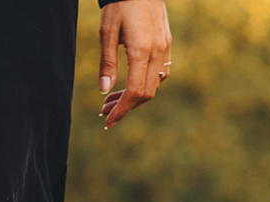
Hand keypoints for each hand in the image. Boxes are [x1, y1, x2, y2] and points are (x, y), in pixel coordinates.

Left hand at [99, 0, 172, 129]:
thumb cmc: (119, 6)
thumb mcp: (107, 33)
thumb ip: (107, 62)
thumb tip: (103, 90)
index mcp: (142, 50)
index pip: (135, 91)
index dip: (122, 110)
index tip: (108, 121)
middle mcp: (158, 51)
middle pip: (147, 92)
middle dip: (126, 107)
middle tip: (104, 111)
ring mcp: (165, 46)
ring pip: (155, 84)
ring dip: (134, 97)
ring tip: (111, 99)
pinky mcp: (166, 42)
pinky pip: (160, 71)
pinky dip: (145, 83)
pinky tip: (128, 84)